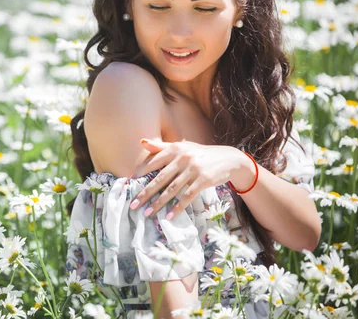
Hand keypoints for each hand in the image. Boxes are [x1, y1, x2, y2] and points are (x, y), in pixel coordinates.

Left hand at [129, 138, 246, 219]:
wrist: (229, 159)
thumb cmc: (201, 155)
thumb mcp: (183, 147)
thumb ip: (162, 147)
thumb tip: (141, 141)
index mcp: (175, 148)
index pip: (153, 162)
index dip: (139, 173)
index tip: (128, 184)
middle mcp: (182, 157)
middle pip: (159, 178)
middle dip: (145, 193)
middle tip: (133, 204)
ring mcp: (193, 169)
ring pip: (171, 189)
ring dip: (158, 203)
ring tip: (147, 213)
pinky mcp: (203, 180)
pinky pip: (187, 196)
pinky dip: (177, 207)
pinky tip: (169, 216)